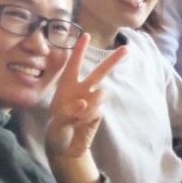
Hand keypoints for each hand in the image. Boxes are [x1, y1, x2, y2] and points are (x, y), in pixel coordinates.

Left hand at [44, 36, 127, 182]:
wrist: (65, 147)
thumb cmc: (55, 129)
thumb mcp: (55, 121)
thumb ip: (69, 110)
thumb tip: (86, 101)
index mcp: (67, 86)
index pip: (73, 65)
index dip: (79, 50)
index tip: (86, 35)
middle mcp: (82, 90)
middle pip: (100, 72)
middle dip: (113, 60)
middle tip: (126, 49)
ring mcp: (92, 102)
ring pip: (101, 94)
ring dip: (90, 104)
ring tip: (77, 117)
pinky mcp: (98, 113)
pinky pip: (96, 111)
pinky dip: (86, 119)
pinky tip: (80, 125)